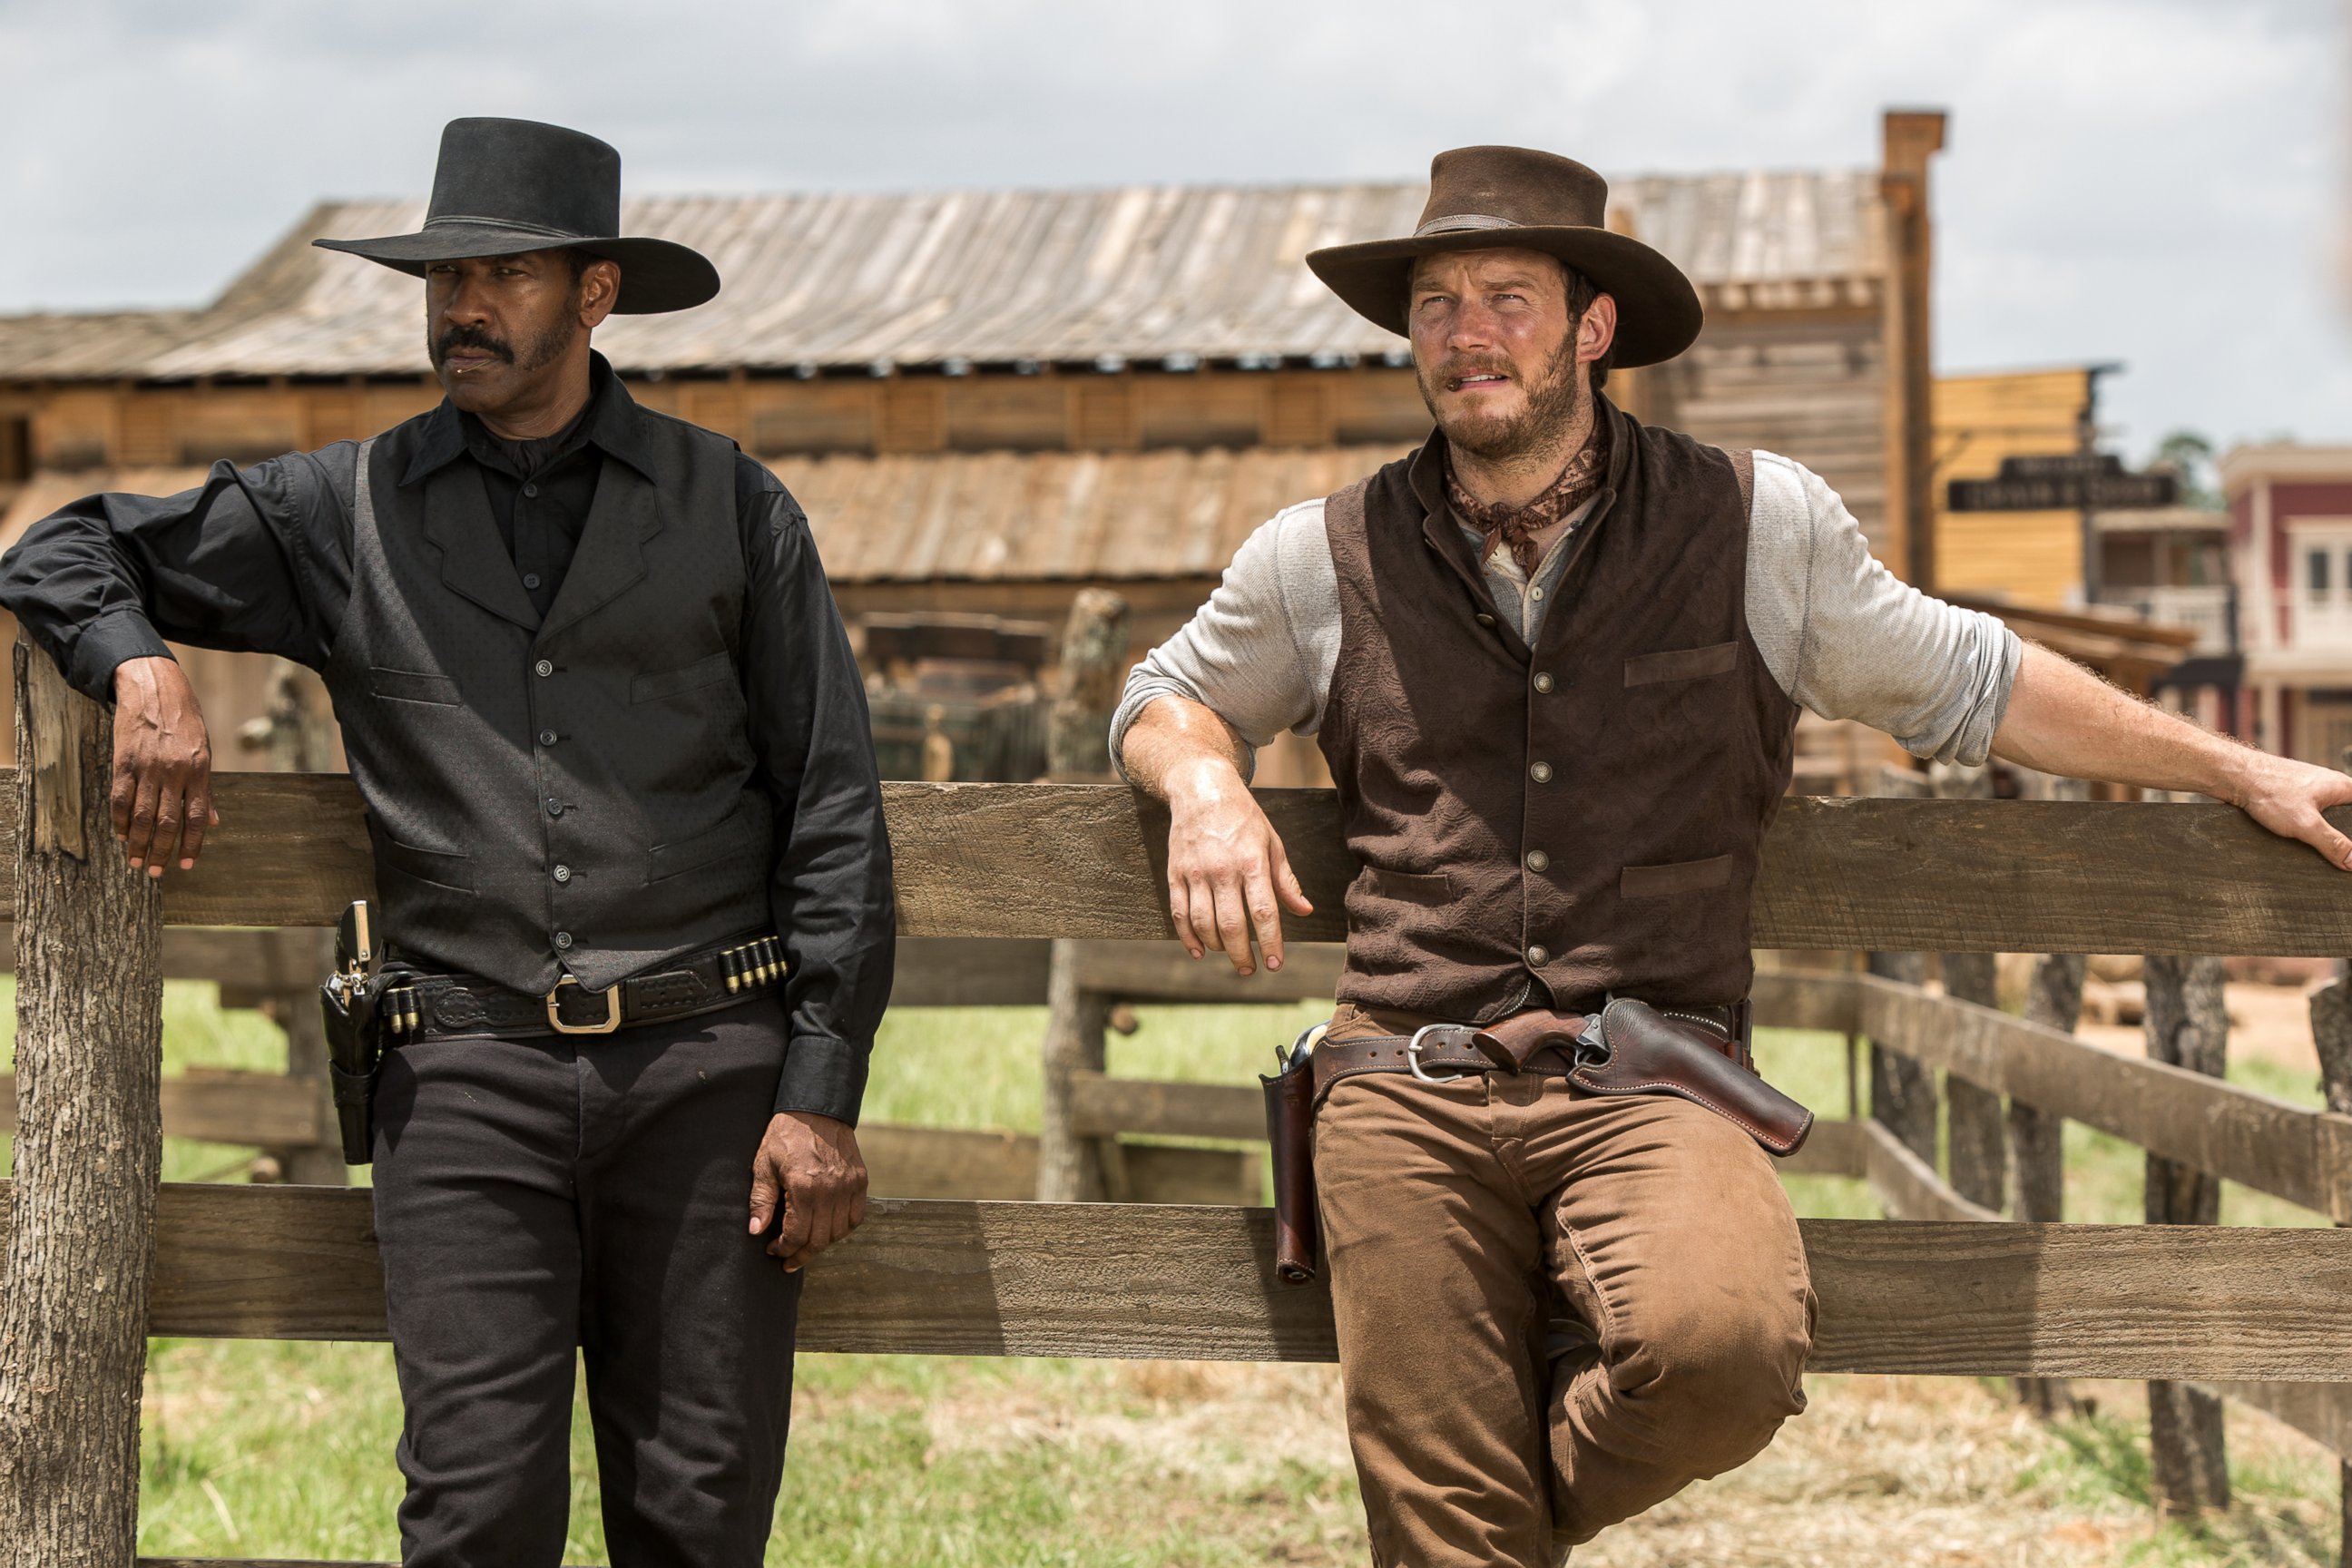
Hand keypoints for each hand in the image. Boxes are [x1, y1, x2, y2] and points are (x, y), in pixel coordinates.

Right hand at [109, 655, 217, 876]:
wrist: (155, 688)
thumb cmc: (185, 721)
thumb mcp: (205, 751)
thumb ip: (206, 788)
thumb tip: (213, 822)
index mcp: (199, 771)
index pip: (197, 818)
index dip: (192, 845)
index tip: (186, 865)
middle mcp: (174, 772)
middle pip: (166, 822)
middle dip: (160, 851)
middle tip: (154, 872)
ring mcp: (148, 767)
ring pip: (141, 815)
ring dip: (137, 843)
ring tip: (135, 861)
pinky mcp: (124, 761)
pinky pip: (120, 798)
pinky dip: (119, 820)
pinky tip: (120, 834)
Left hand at [747, 1111, 867, 1270]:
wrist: (816, 1109)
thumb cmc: (785, 1135)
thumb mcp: (764, 1164)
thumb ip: (761, 1200)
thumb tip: (756, 1231)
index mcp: (804, 1187)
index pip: (797, 1235)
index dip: (784, 1249)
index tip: (773, 1250)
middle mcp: (830, 1190)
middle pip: (819, 1240)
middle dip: (801, 1254)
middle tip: (788, 1258)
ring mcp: (848, 1186)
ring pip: (839, 1233)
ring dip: (822, 1244)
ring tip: (806, 1245)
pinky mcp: (860, 1180)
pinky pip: (856, 1217)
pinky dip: (843, 1229)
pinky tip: (828, 1229)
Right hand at [1164, 755, 1313, 975]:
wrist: (1202, 790)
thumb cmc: (1243, 818)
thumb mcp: (1271, 842)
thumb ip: (1285, 880)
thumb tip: (1304, 911)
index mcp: (1252, 862)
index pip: (1264, 911)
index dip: (1270, 942)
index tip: (1275, 964)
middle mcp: (1222, 869)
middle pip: (1231, 924)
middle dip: (1242, 954)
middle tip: (1250, 970)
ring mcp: (1196, 872)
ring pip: (1203, 922)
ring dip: (1217, 947)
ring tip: (1229, 956)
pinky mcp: (1175, 873)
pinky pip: (1179, 912)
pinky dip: (1187, 937)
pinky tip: (1199, 951)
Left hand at [2228, 750, 2351, 868]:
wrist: (2236, 776)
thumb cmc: (2270, 790)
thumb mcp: (2305, 824)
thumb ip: (2331, 843)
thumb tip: (2351, 862)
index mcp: (2344, 788)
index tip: (2349, 849)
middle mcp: (2331, 787)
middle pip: (2347, 818)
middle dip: (2343, 836)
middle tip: (2338, 855)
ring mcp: (2313, 790)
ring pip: (2328, 817)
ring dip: (2324, 833)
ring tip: (2318, 847)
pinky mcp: (2295, 796)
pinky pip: (2310, 815)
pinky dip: (2307, 827)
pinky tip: (2298, 837)